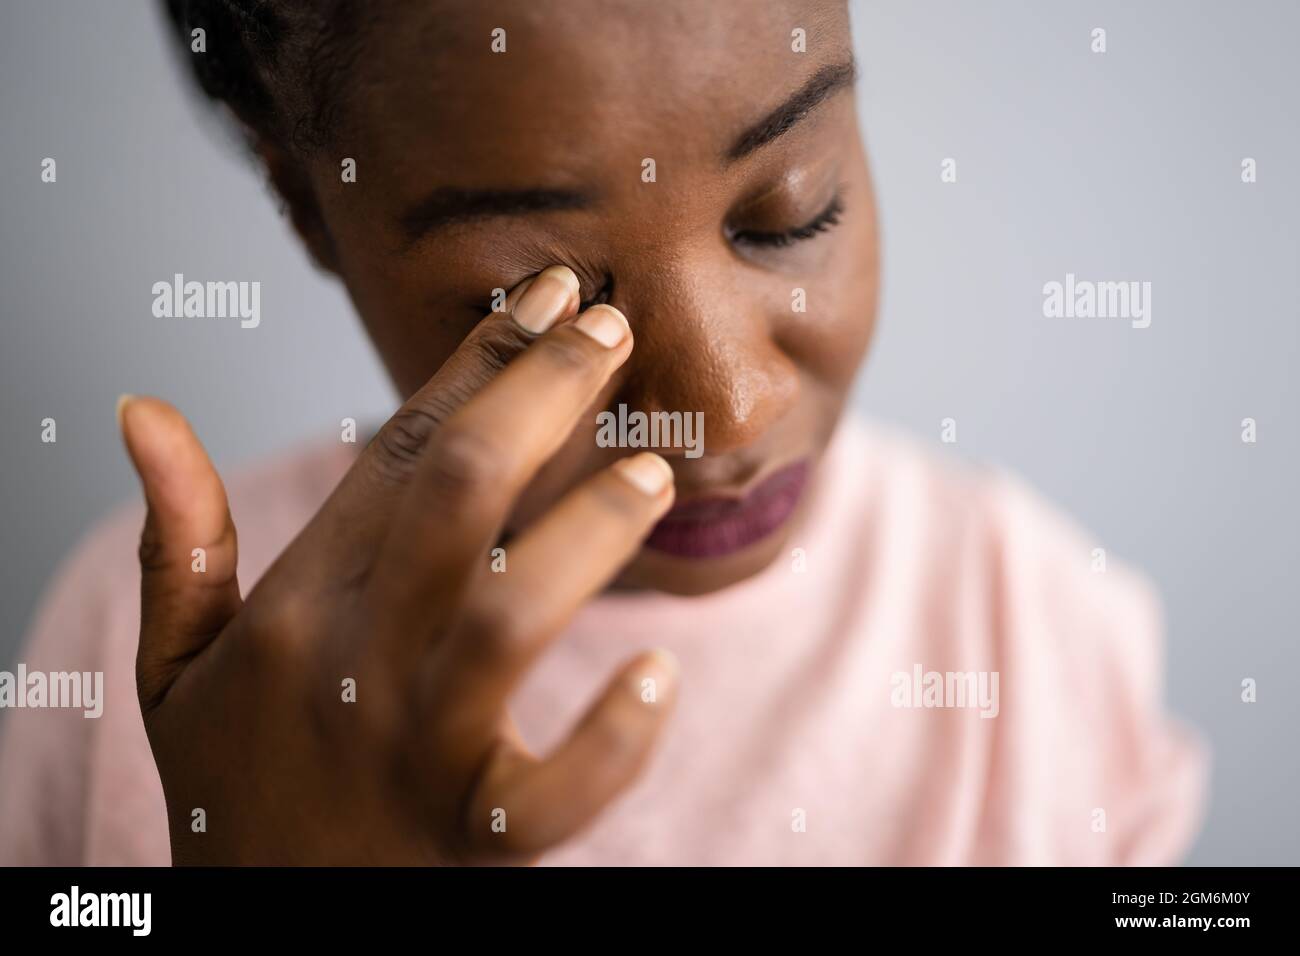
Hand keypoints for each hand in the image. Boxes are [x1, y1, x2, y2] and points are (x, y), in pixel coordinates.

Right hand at [120, 266, 678, 863]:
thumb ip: (177, 541)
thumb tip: (143, 412)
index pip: (396, 455)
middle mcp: (352, 664)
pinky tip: (655, 674)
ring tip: (654, 473)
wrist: (267, 934)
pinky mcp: (472, 838)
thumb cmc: (239, 785)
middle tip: (610, 329)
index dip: (476, 361)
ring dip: (586, 534)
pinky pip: (550, 790)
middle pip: (454, 498)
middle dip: (537, 399)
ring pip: (506, 617)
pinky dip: (612, 739)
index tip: (546, 293)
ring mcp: (415, 751)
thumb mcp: (175, 669)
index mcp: (295, 608)